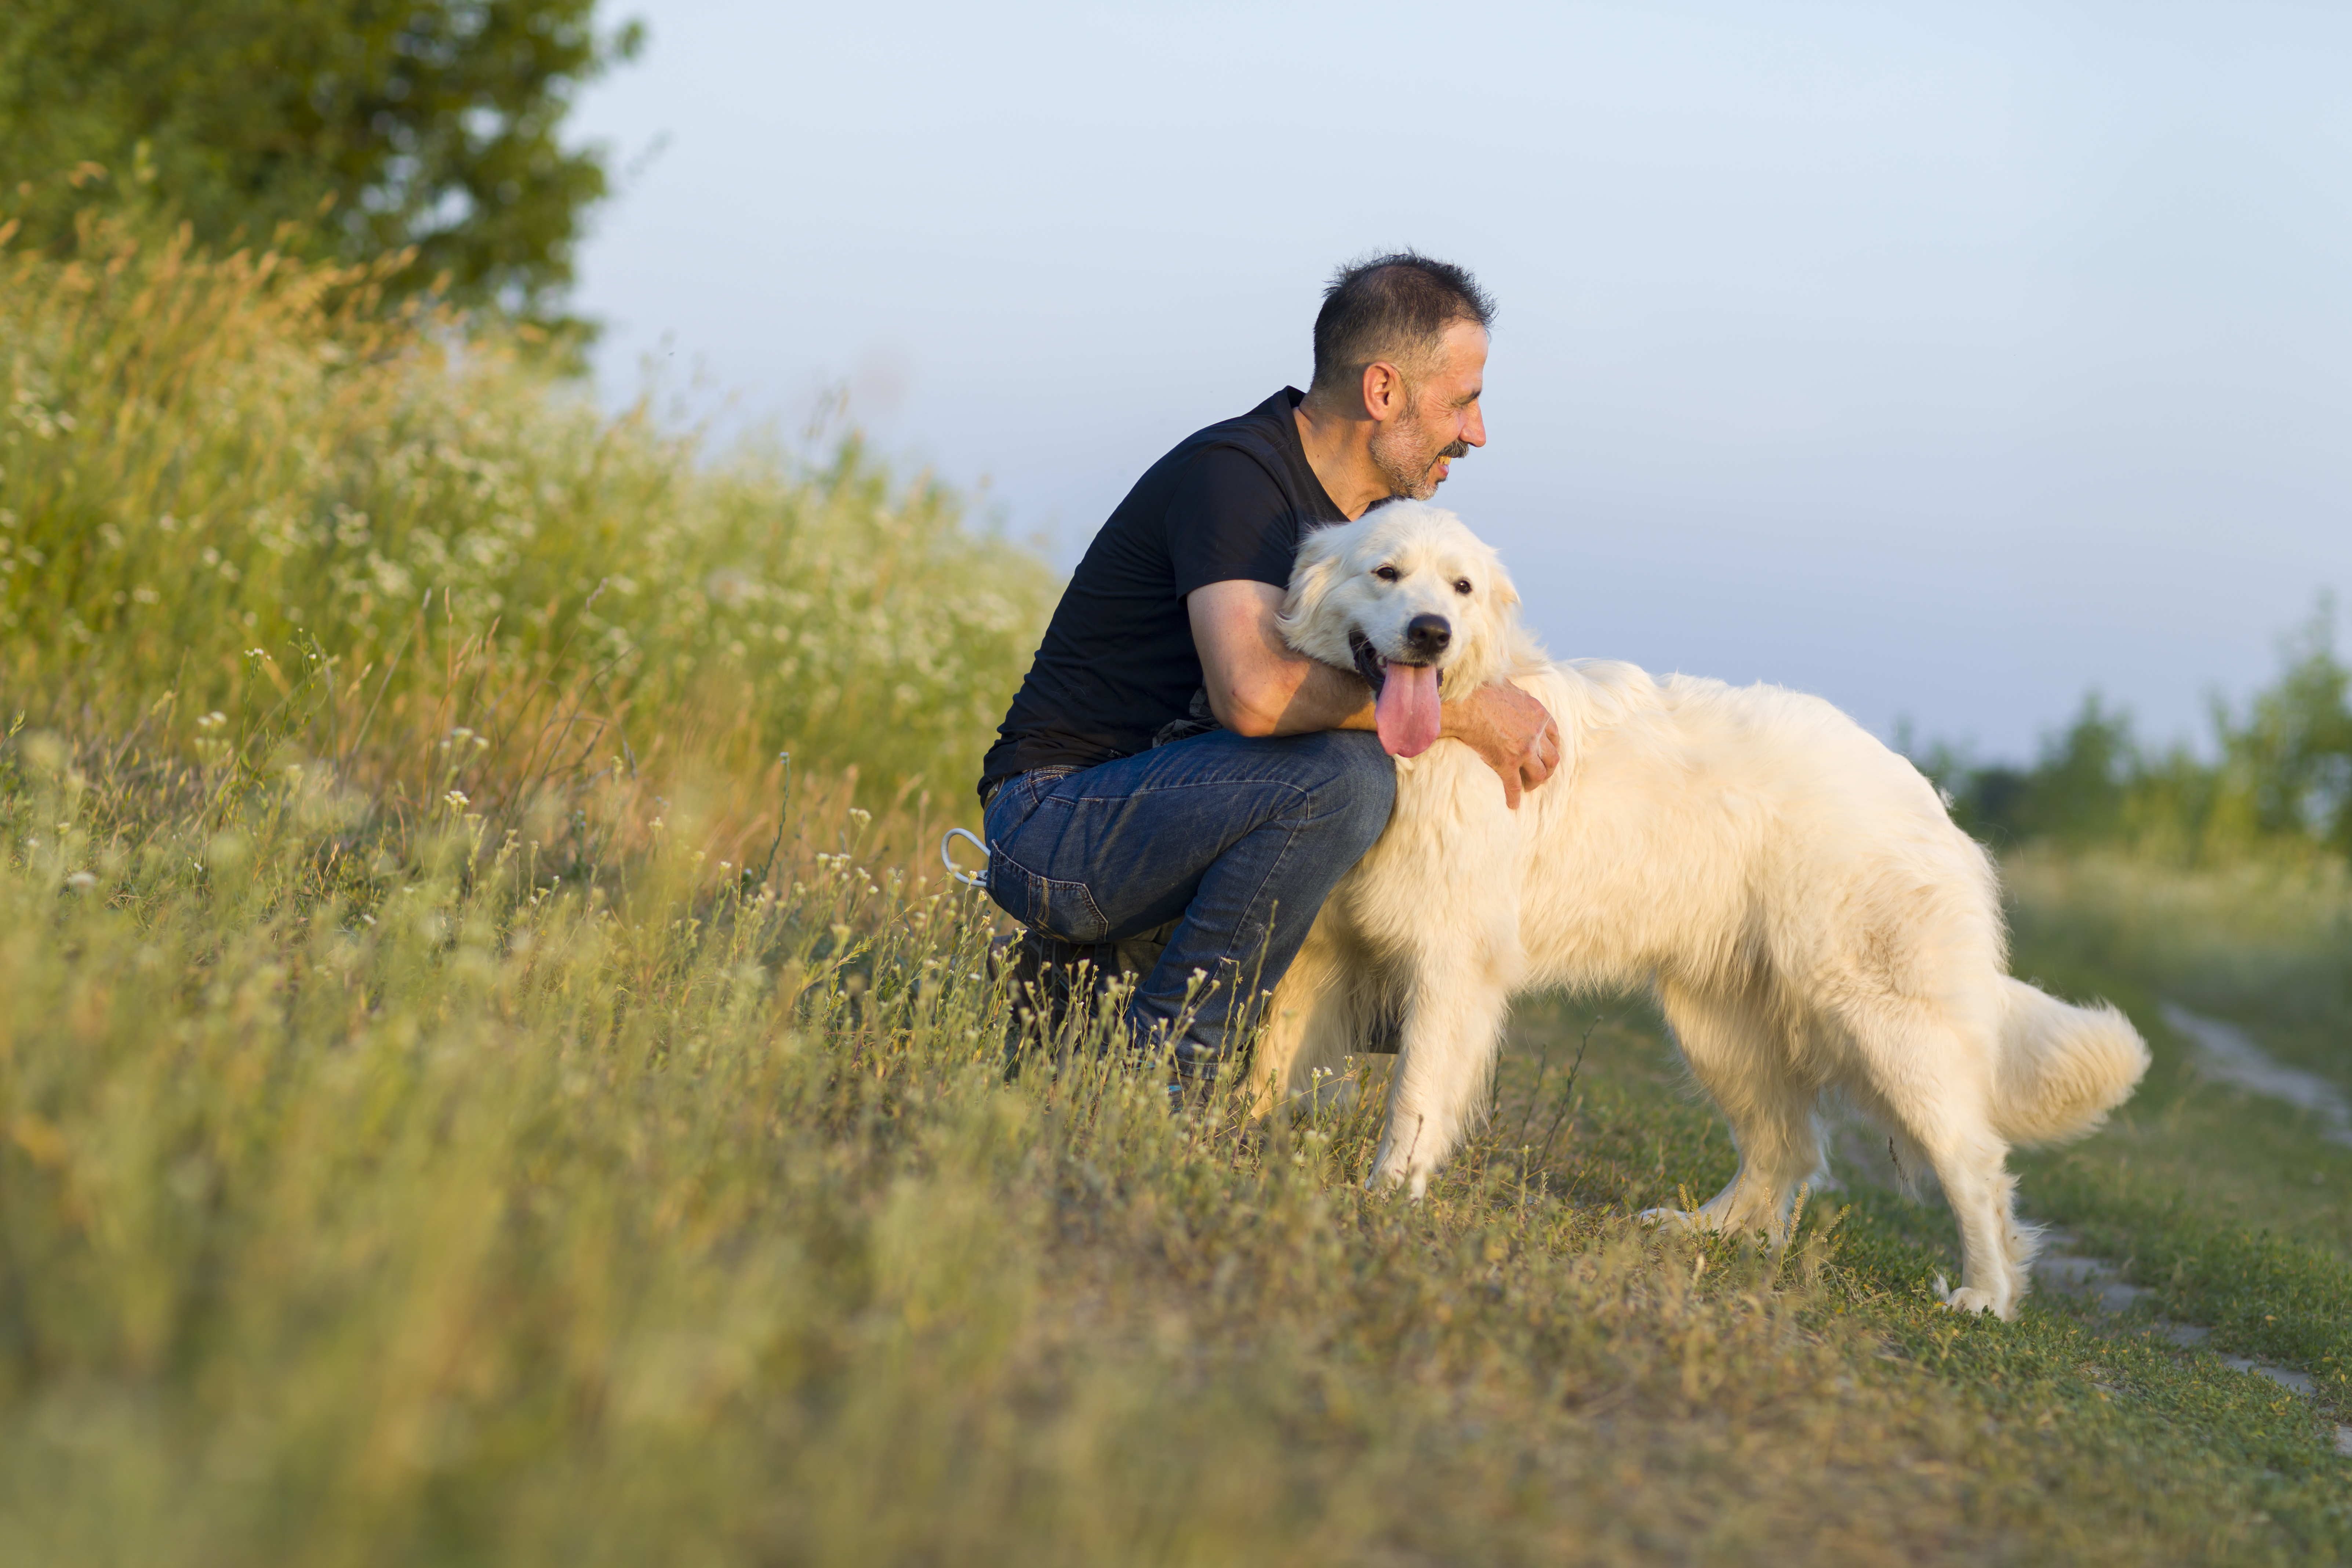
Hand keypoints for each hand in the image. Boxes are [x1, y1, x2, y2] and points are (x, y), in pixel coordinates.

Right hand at [1442, 683, 1557, 807]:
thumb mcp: (1511, 688)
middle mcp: (1536, 734)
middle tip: (1539, 775)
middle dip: (1548, 769)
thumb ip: (1519, 699)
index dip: (1552, 748)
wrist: (1465, 703)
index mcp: (1539, 715)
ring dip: (1535, 783)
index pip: (1554, 736)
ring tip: (1528, 788)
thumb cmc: (1482, 691)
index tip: (1546, 754)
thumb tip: (1515, 698)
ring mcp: (1524, 750)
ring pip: (1540, 774)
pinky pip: (1514, 786)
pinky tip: (1512, 804)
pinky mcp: (1507, 763)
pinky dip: (1514, 797)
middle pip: (1552, 758)